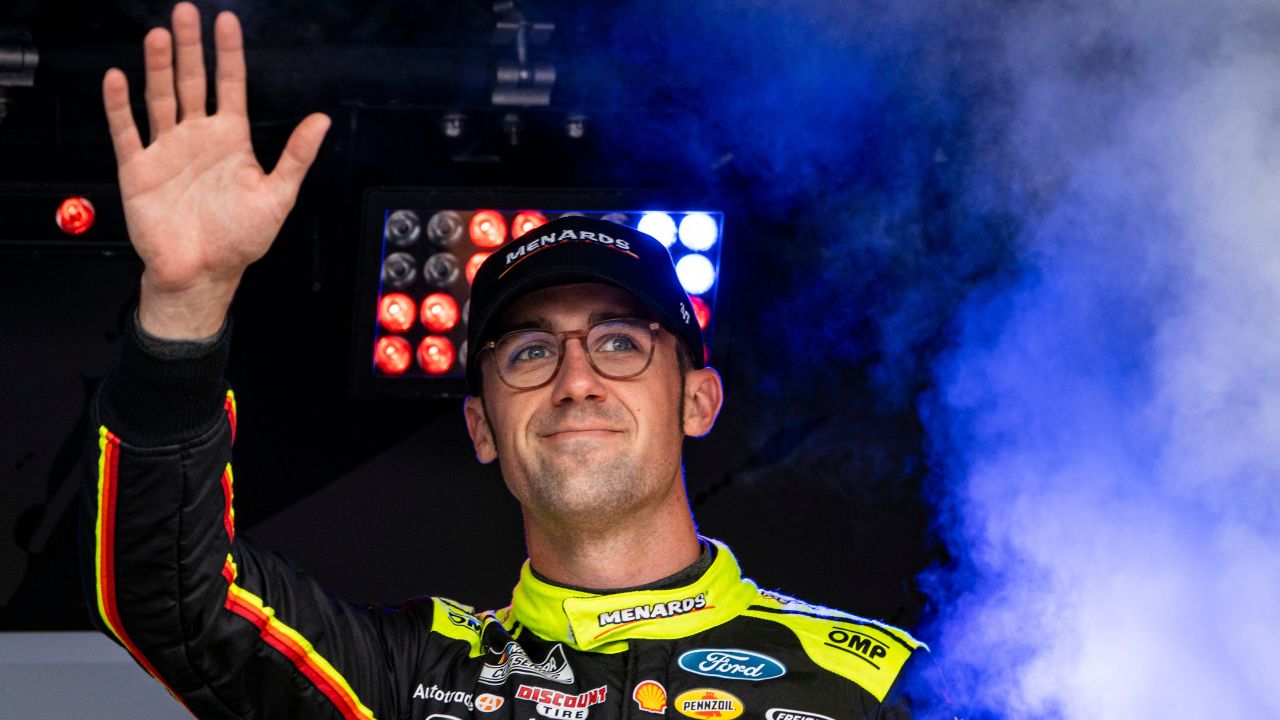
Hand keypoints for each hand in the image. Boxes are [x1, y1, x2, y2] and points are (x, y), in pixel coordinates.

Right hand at [103, 2, 329, 338]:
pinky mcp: (139, 170)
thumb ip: (297, 156)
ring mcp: (167, 151)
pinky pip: (126, 132)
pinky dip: (119, 106)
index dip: (228, 55)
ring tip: (159, 36)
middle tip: (186, 13)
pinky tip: (117, 79)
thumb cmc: (241, 240)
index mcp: (230, 140)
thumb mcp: (279, 196)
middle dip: (189, 48)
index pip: (230, 86)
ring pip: (160, 98)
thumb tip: (321, 120)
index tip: (226, 22)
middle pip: (190, 82)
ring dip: (158, 67)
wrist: (203, 274)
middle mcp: (197, 138)